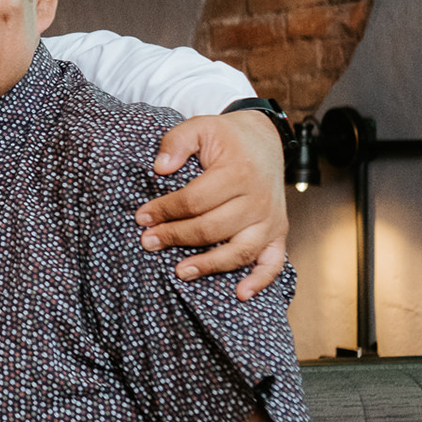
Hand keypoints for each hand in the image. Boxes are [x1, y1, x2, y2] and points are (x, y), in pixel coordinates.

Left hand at [136, 110, 287, 298]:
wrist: (264, 140)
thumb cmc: (227, 138)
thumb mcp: (200, 127)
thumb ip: (177, 142)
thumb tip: (160, 168)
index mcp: (238, 172)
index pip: (195, 200)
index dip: (165, 211)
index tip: (142, 217)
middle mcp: (258, 199)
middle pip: (212, 228)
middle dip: (175, 237)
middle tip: (148, 242)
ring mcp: (271, 219)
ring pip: (239, 250)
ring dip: (209, 264)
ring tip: (179, 271)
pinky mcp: (279, 232)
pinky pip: (273, 262)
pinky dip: (260, 281)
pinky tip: (240, 294)